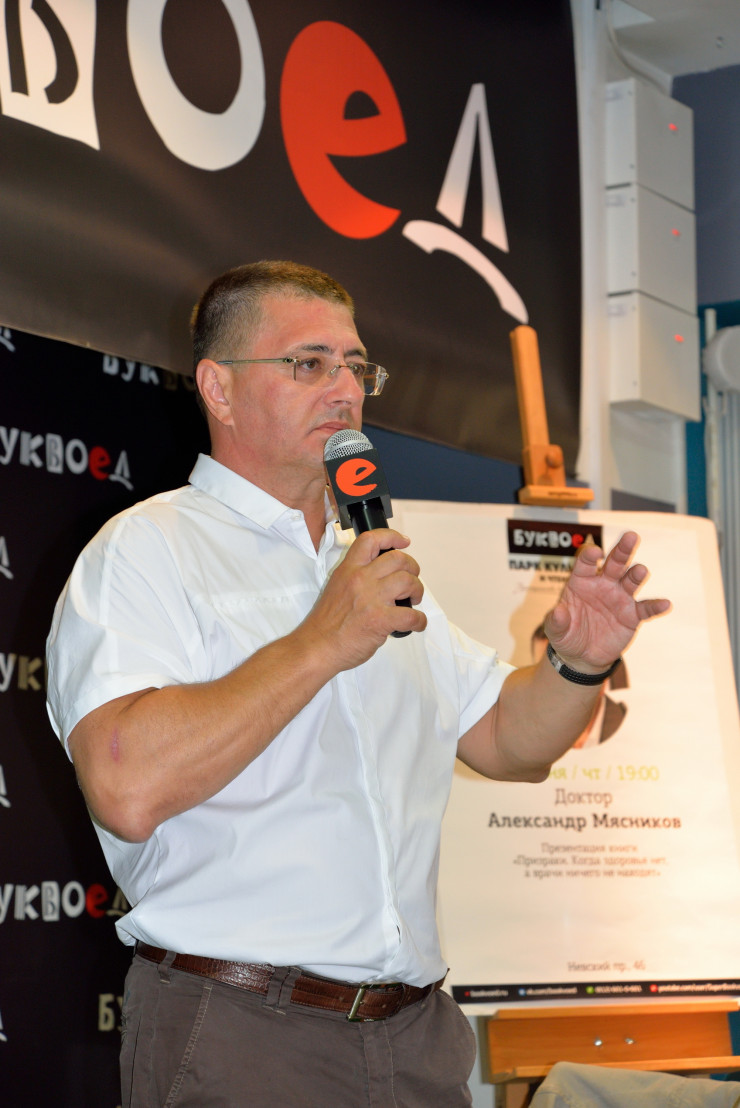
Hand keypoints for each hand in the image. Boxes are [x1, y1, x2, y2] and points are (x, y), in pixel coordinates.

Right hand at [302, 528, 426, 669]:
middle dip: (412, 568)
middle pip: (398, 559)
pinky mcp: (380, 620)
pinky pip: (412, 615)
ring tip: (413, 600)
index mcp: (348, 570)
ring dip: (417, 590)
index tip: (403, 541)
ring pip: (408, 581)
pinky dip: (420, 620)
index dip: (392, 537)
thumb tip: (382, 578)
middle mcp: (360, 579)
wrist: (317, 646)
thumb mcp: (336, 587)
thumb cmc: (325, 624)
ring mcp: (371, 599)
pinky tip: (416, 623)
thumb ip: (357, 578)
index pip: (371, 540)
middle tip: (411, 580)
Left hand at [543, 531, 670, 672]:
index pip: (586, 563)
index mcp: (582, 581)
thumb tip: (558, 611)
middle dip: (622, 550)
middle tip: (631, 536)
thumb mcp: (555, 630)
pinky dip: (655, 606)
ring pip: (631, 580)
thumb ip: (555, 621)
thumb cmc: (566, 635)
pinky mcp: (632, 615)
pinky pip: (646, 609)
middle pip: (615, 563)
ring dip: (637, 574)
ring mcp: (619, 598)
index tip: (595, 553)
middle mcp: (603, 584)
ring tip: (640, 571)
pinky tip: (665, 604)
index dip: (590, 556)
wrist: (582, 656)